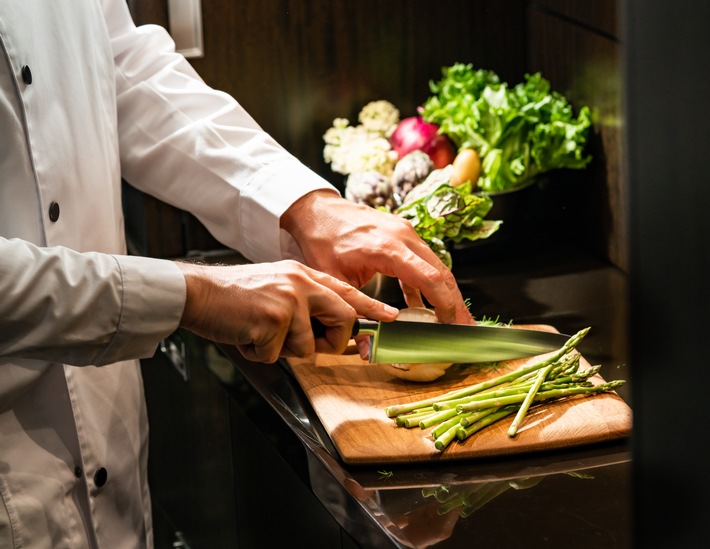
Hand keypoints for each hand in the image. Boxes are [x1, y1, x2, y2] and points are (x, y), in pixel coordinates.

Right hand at [176, 260, 397, 362]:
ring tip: (259, 333)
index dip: (371, 307)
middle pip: (343, 319)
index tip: (392, 317)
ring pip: (308, 347)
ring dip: (282, 350)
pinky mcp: (273, 318)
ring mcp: (289, 299)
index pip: (346, 291)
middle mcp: (301, 283)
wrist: (198, 292)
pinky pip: (277, 355)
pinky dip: (260, 353)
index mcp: (303, 275)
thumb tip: (329, 336)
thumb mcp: (276, 290)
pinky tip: (246, 336)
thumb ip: (305, 307)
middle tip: (307, 345)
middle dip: (331, 343)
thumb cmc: (234, 298)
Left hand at [281, 190, 473, 324]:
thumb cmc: (322, 241)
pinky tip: (423, 305)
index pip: (429, 277)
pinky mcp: (402, 234)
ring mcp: (405, 232)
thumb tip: (366, 349)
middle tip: (467, 328)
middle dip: (456, 302)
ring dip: (445, 292)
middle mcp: (403, 236)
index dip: (445, 303)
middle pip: (441, 271)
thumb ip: (355, 313)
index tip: (452, 324)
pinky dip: (426, 282)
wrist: (316, 210)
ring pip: (436, 265)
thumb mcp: (334, 281)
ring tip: (453, 319)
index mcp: (388, 248)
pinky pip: (422, 260)